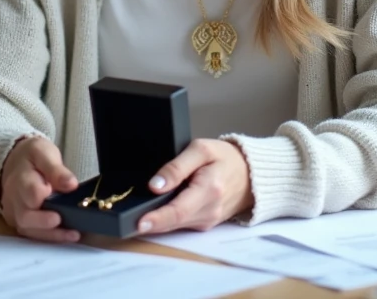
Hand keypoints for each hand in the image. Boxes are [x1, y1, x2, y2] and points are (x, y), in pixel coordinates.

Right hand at [0, 136, 80, 242]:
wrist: (14, 163)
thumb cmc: (32, 157)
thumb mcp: (44, 153)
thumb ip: (56, 169)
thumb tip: (71, 185)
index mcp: (21, 178)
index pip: (30, 192)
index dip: (45, 196)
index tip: (63, 193)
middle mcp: (14, 198)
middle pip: (25, 217)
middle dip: (45, 222)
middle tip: (62, 220)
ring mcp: (14, 212)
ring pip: (28, 229)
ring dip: (51, 234)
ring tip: (73, 234)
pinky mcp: (17, 222)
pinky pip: (30, 233)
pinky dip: (48, 237)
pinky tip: (66, 235)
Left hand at [137, 139, 253, 233]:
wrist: (251, 173)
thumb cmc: (225, 158)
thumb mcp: (201, 149)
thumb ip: (176, 166)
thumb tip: (155, 185)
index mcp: (209, 190)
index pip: (178, 210)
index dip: (157, 218)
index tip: (139, 222)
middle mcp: (209, 210)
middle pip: (174, 222)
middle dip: (150, 224)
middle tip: (125, 224)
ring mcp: (208, 220)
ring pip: (176, 226)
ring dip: (156, 223)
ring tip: (135, 218)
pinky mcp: (205, 223)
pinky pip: (182, 224)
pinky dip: (167, 221)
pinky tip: (154, 214)